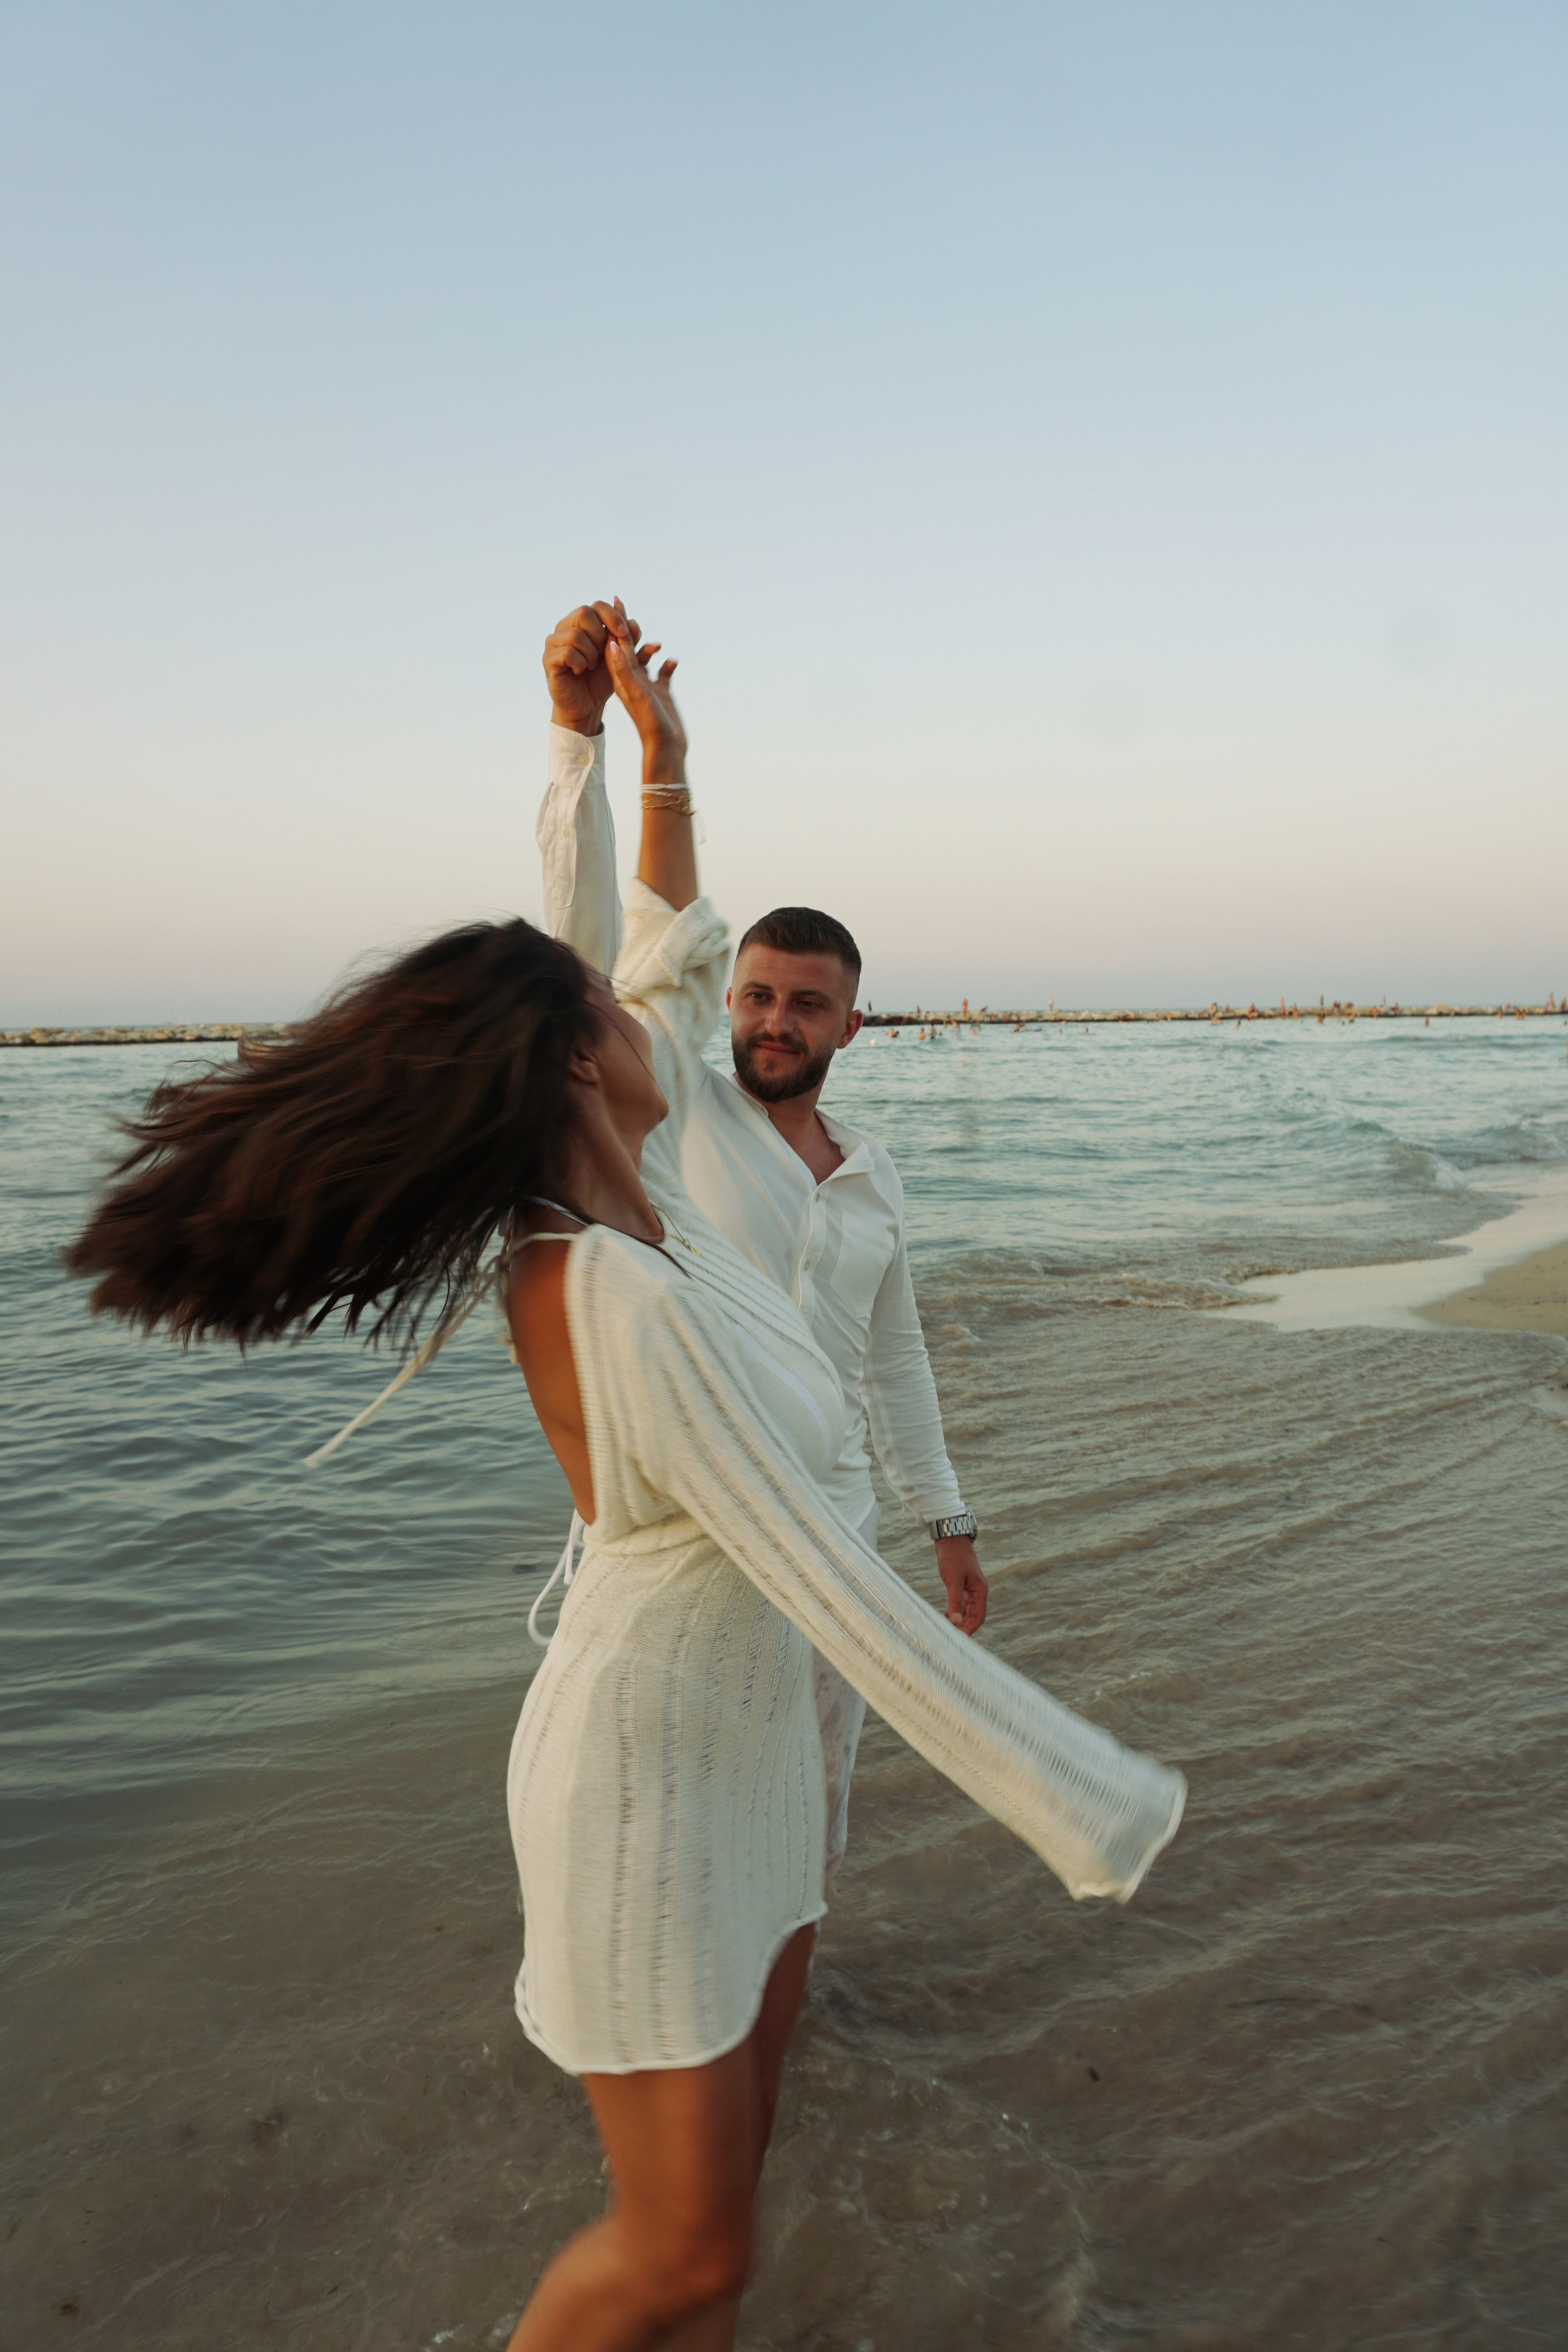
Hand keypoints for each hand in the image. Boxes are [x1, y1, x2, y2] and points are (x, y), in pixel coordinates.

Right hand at [542, 598, 640, 738]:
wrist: (587, 705)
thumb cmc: (602, 679)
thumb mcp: (622, 660)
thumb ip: (632, 644)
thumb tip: (640, 626)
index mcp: (582, 623)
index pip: (597, 605)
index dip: (613, 617)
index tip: (623, 634)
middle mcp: (565, 627)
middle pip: (584, 612)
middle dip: (600, 635)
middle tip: (602, 653)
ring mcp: (554, 642)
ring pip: (576, 634)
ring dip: (590, 653)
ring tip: (590, 665)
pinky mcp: (548, 658)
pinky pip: (568, 652)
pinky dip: (580, 663)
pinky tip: (580, 671)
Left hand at [606, 611, 685, 784]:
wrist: (665, 748)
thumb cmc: (650, 723)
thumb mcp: (635, 694)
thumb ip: (624, 670)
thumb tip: (611, 644)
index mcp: (623, 678)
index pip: (615, 645)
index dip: (613, 624)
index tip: (611, 602)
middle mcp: (633, 680)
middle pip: (627, 648)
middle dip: (625, 628)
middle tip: (621, 604)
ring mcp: (647, 687)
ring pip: (644, 659)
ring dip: (646, 646)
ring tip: (651, 637)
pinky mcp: (661, 694)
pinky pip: (663, 674)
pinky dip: (667, 665)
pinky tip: (673, 661)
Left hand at [935, 1535, 986, 1634]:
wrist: (950, 1540)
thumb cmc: (953, 1557)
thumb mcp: (953, 1580)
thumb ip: (955, 1600)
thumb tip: (956, 1621)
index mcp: (980, 1591)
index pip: (979, 1617)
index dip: (970, 1629)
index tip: (958, 1638)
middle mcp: (978, 1592)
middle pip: (973, 1617)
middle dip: (963, 1627)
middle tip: (948, 1636)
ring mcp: (970, 1589)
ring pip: (967, 1612)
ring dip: (958, 1621)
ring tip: (945, 1628)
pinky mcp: (963, 1586)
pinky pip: (961, 1605)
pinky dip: (955, 1612)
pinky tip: (945, 1616)